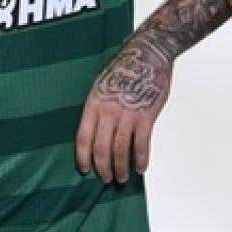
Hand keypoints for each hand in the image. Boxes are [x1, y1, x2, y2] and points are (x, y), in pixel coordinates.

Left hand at [75, 44, 172, 183]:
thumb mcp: (101, 84)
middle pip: (102, 148)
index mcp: (94, 103)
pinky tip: (141, 168)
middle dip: (103, 167)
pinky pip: (142, 143)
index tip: (85, 169)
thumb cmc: (124, 67)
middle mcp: (109, 111)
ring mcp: (128, 114)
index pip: (83, 137)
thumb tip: (95, 129)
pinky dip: (141, 158)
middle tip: (106, 179)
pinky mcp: (146, 116)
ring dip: (121, 168)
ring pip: (121, 150)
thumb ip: (97, 107)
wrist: (148, 53)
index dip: (83, 157)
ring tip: (121, 178)